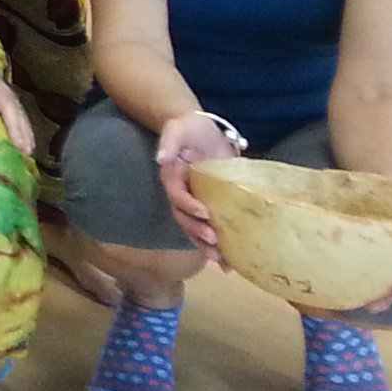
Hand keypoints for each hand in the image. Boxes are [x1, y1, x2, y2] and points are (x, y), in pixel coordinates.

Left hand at [0, 39, 32, 154]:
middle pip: (6, 104)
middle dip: (14, 126)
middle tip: (19, 149)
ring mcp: (2, 89)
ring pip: (17, 110)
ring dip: (25, 130)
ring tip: (28, 153)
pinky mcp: (7, 93)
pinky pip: (20, 111)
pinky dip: (26, 127)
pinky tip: (30, 145)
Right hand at [150, 110, 243, 253]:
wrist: (202, 129)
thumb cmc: (189, 127)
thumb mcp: (178, 128)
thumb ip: (169, 142)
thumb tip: (161, 159)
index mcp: (173, 177)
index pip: (176, 196)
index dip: (188, 206)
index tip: (205, 212)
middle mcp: (183, 193)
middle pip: (184, 218)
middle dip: (197, 232)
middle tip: (214, 241)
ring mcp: (197, 201)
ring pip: (195, 228)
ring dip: (206, 245)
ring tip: (222, 260)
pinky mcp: (213, 205)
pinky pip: (211, 227)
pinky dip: (220, 246)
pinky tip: (230, 263)